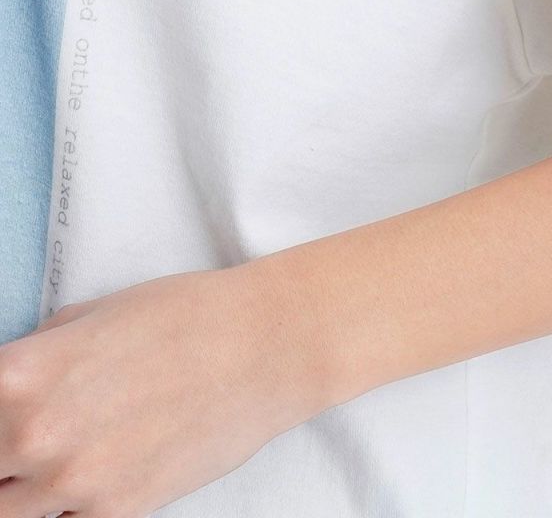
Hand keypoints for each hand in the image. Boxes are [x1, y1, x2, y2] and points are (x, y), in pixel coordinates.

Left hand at [0, 265, 322, 517]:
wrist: (264, 345)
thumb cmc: (185, 315)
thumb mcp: (92, 314)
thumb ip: (38, 356)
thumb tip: (11, 388)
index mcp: (19, 374)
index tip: (6, 415)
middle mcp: (33, 434)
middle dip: (4, 452)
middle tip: (34, 435)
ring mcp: (72, 482)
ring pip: (10, 509)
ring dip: (26, 485)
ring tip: (68, 450)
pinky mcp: (114, 514)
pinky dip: (68, 506)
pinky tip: (94, 473)